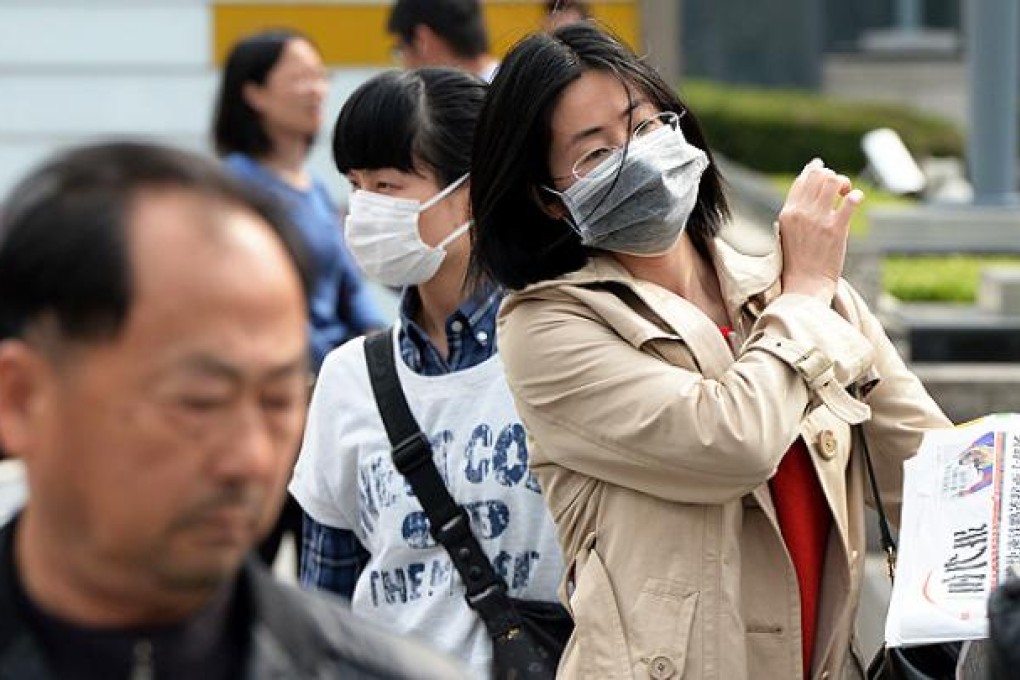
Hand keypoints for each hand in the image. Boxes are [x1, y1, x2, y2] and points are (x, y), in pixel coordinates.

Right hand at [778, 158, 863, 303]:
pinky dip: (857, 196)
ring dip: (844, 183)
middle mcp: (801, 213)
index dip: (815, 170)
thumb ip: (796, 214)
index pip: (802, 180)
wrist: (805, 285)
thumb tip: (805, 196)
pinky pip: (851, 200)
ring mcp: (819, 220)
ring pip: (834, 181)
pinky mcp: (836, 229)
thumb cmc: (797, 262)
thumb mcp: (787, 234)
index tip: (823, 170)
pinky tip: (856, 201)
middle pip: (819, 175)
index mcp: (788, 213)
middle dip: (832, 176)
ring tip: (846, 194)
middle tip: (839, 190)